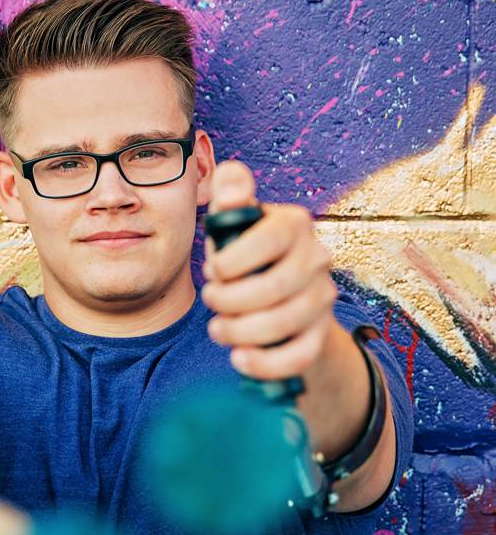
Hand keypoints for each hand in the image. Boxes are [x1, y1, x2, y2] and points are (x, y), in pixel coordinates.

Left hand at [201, 161, 339, 379]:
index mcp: (293, 224)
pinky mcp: (320, 334)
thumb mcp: (232, 225)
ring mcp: (323, 298)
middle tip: (211, 300)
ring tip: (219, 328)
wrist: (273, 297)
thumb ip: (230, 200)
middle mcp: (316, 258)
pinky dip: (265, 363)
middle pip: (275, 287)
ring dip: (240, 331)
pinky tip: (240, 358)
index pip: (270, 239)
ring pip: (284, 323)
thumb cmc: (244, 254)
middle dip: (231, 300)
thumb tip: (231, 171)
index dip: (233, 261)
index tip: (213, 270)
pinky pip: (299, 356)